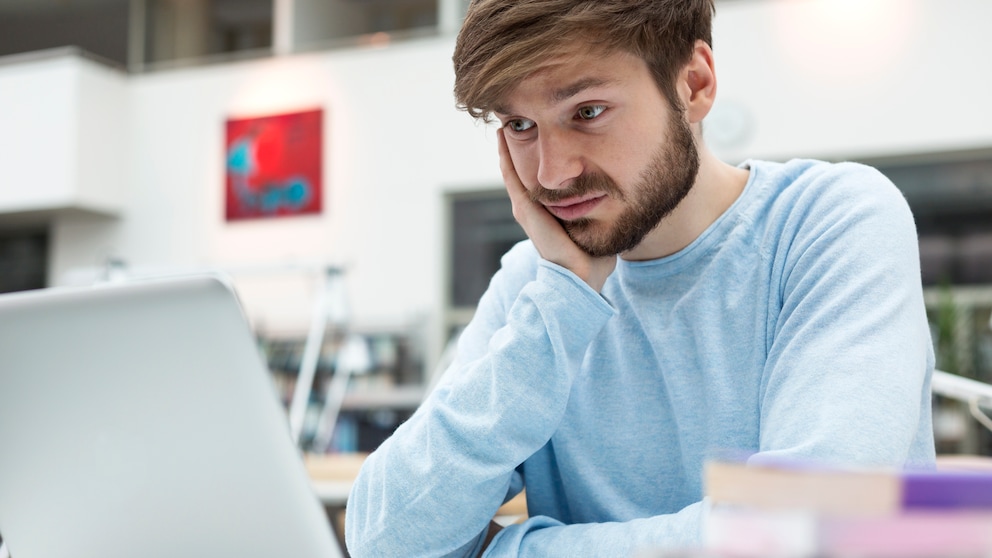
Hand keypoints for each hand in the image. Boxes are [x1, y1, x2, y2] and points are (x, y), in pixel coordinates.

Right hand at [498, 128, 616, 291]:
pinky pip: (511, 177)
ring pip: (512, 169)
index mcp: (548, 212)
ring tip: (504, 123)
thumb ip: (604, 209)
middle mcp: (533, 209)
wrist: (580, 279)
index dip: (537, 156)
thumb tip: (625, 193)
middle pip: (521, 169)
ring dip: (507, 147)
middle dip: (520, 146)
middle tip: (516, 120)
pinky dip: (505, 157)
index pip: (539, 178)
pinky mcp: (524, 209)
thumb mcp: (599, 224)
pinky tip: (502, 137)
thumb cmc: (594, 258)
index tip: (539, 132)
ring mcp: (526, 209)